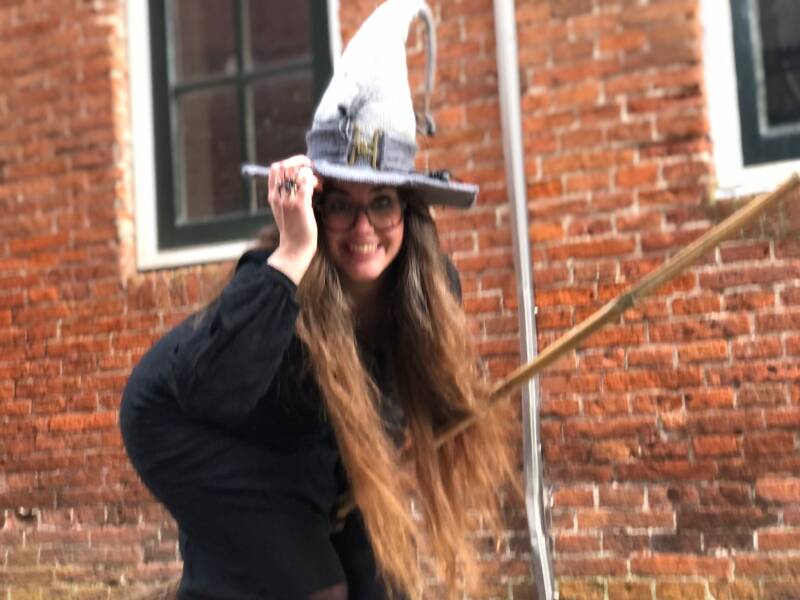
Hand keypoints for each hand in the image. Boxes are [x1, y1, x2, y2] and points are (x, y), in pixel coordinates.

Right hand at [265, 155, 320, 284]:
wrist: (295, 247)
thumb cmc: (293, 229)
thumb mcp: (282, 210)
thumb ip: (283, 195)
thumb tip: (294, 181)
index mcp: (272, 196)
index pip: (275, 168)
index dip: (290, 165)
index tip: (300, 174)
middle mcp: (279, 195)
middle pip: (286, 166)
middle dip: (302, 167)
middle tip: (311, 179)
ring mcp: (289, 200)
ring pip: (297, 172)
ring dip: (310, 174)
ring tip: (316, 185)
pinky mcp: (301, 204)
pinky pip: (306, 182)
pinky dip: (314, 181)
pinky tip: (318, 189)